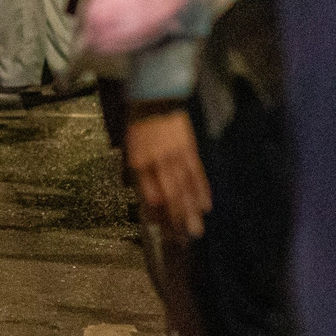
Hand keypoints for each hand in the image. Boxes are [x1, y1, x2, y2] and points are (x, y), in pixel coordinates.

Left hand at [126, 109, 211, 241]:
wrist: (154, 97)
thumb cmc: (139, 126)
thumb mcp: (129, 149)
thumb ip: (137, 174)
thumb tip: (146, 200)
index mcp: (138, 163)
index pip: (148, 195)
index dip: (157, 215)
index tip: (164, 232)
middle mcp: (155, 162)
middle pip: (168, 195)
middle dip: (177, 219)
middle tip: (184, 239)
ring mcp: (173, 155)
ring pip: (184, 188)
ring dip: (191, 210)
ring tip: (196, 230)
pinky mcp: (188, 148)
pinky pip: (196, 173)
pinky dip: (202, 190)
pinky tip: (206, 205)